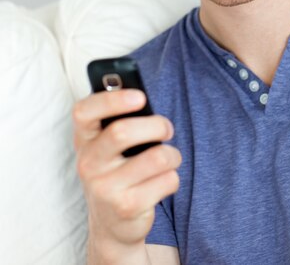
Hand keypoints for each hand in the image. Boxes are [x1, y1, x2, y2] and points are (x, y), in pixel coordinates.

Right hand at [73, 89, 181, 256]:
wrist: (111, 224)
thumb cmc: (116, 169)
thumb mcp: (109, 145)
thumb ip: (120, 120)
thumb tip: (143, 101)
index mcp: (84, 139)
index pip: (84, 111)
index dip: (112, 99)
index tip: (140, 97)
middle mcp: (88, 163)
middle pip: (122, 132)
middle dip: (156, 125)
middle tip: (167, 129)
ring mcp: (105, 188)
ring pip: (155, 157)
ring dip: (172, 154)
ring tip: (170, 158)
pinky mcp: (127, 208)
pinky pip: (167, 180)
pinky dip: (173, 177)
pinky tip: (163, 182)